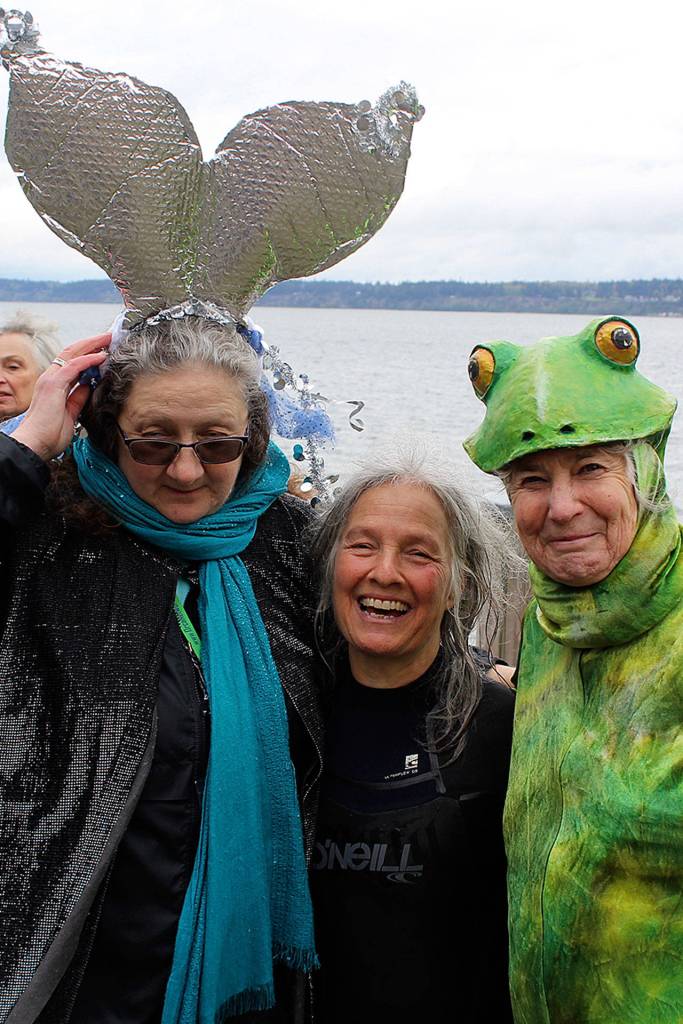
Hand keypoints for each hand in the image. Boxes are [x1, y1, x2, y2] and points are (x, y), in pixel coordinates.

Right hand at [13, 333, 111, 461]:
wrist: (36, 444)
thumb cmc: (50, 433)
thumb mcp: (70, 412)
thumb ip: (78, 397)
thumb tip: (88, 386)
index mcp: (54, 384)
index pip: (72, 362)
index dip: (88, 353)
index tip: (104, 349)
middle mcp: (50, 378)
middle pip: (72, 352)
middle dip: (92, 343)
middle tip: (108, 337)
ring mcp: (50, 379)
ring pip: (72, 354)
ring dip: (92, 345)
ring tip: (107, 340)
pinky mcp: (53, 385)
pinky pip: (73, 366)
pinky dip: (88, 359)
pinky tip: (101, 356)